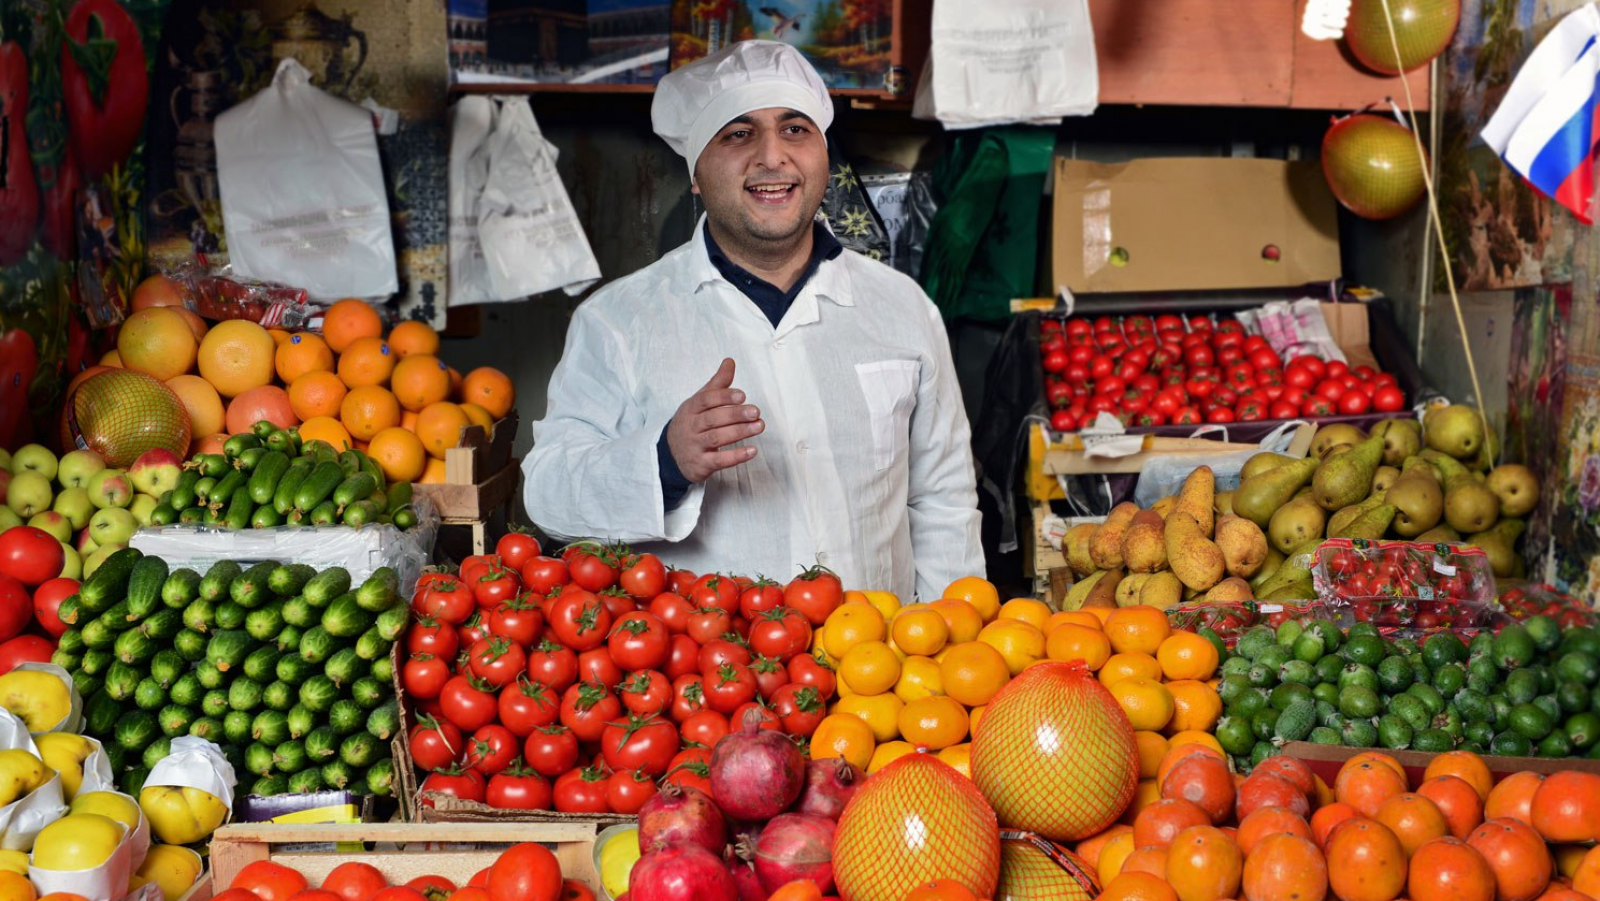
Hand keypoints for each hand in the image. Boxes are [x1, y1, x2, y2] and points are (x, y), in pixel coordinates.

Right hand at [666, 358, 763, 482]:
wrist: (670, 453)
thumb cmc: (692, 422)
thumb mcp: (700, 401)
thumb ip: (717, 383)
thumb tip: (730, 361)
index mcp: (692, 408)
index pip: (706, 400)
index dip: (724, 397)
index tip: (742, 395)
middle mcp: (692, 426)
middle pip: (713, 419)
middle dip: (735, 415)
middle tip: (755, 412)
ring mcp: (695, 445)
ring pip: (717, 438)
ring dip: (739, 432)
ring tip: (759, 426)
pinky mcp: (701, 464)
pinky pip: (719, 460)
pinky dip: (736, 456)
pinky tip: (752, 451)